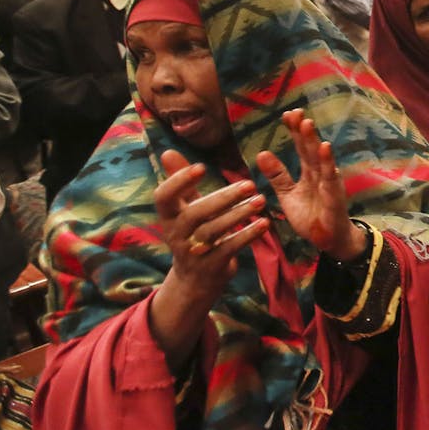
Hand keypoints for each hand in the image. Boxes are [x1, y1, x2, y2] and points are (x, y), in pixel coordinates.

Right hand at [150, 150, 269, 368]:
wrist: (196, 279)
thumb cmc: (193, 233)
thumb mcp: (185, 209)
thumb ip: (180, 181)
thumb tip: (169, 151)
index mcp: (168, 216)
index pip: (163, 197)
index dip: (179, 182)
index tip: (202, 167)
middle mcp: (175, 234)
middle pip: (195, 214)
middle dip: (223, 198)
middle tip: (250, 184)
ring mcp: (193, 252)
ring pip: (214, 231)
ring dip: (239, 215)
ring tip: (262, 200)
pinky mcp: (211, 266)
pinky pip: (230, 248)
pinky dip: (248, 235)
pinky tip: (265, 223)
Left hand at [256, 110, 363, 259]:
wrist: (328, 239)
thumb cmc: (311, 215)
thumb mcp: (287, 194)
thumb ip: (277, 175)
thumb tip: (261, 153)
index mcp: (309, 171)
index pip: (300, 147)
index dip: (294, 131)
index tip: (287, 114)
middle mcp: (320, 172)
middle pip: (309, 147)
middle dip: (303, 130)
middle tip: (296, 112)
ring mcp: (328, 181)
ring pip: (319, 157)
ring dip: (313, 140)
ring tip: (307, 123)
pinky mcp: (334, 194)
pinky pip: (330, 175)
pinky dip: (327, 161)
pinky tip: (324, 147)